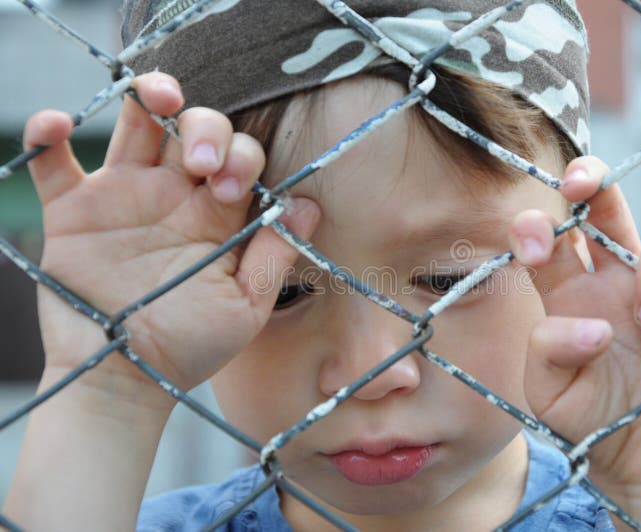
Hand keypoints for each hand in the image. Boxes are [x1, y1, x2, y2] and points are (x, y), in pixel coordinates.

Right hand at [26, 72, 319, 406]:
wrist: (125, 378)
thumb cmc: (190, 347)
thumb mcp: (245, 307)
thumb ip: (274, 255)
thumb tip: (307, 205)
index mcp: (216, 214)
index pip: (239, 156)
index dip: (241, 156)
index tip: (230, 189)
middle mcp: (173, 196)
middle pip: (193, 127)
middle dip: (205, 127)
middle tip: (201, 164)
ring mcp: (122, 197)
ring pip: (135, 124)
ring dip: (146, 97)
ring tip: (155, 95)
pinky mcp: (71, 212)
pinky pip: (52, 163)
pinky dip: (45, 136)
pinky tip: (54, 126)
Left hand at [509, 157, 640, 526]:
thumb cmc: (591, 422)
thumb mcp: (548, 395)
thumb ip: (547, 352)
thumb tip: (594, 327)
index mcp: (569, 295)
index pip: (551, 240)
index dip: (537, 226)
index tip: (534, 243)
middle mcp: (615, 283)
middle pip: (606, 210)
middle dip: (593, 180)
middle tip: (581, 184)